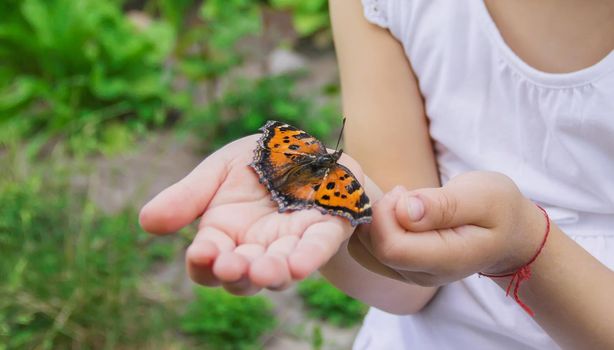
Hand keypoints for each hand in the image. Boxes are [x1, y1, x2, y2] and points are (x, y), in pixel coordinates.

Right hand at [139, 135, 362, 294]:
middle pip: (241, 275)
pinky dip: (307, 257)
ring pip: (278, 270)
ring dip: (271, 273)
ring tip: (265, 271)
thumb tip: (146, 222)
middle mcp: (254, 247)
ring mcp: (289, 243)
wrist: (301, 147)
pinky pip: (316, 248)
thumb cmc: (256, 162)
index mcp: (224, 234)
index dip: (203, 262)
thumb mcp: (217, 170)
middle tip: (231, 267)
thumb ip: (187, 196)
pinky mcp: (323, 231)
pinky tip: (299, 264)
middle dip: (236, 273)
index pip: (207, 260)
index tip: (202, 253)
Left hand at [351, 171, 546, 285]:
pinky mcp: (400, 266)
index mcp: (445, 260)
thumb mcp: (483, 197)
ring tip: (403, 200)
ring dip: (374, 219)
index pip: (391, 248)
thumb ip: (444, 205)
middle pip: (373, 249)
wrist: (509, 235)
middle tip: (404, 192)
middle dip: (377, 213)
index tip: (403, 192)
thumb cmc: (499, 210)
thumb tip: (404, 210)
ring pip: (365, 250)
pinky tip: (397, 210)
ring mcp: (409, 274)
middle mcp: (422, 275)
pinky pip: (369, 249)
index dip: (384, 216)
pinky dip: (374, 225)